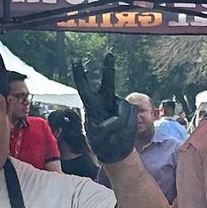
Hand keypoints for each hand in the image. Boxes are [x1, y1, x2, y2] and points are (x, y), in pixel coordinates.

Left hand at [70, 51, 139, 165]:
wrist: (117, 152)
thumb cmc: (102, 144)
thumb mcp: (97, 137)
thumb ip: (103, 127)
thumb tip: (113, 121)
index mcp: (92, 107)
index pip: (85, 89)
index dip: (80, 76)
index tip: (76, 61)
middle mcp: (105, 102)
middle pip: (108, 84)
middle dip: (108, 70)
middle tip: (109, 55)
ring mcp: (119, 106)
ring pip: (123, 112)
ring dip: (119, 127)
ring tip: (114, 137)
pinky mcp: (130, 111)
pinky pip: (131, 117)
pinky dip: (127, 127)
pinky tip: (123, 134)